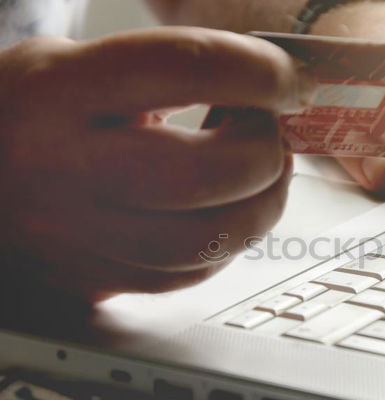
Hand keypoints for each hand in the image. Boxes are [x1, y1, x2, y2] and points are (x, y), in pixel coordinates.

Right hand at [0, 28, 314, 302]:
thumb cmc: (22, 113)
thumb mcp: (73, 63)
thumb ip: (165, 72)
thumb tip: (266, 92)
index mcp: (56, 94)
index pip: (180, 69)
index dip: (257, 72)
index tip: (288, 80)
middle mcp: (64, 171)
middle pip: (202, 174)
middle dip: (265, 152)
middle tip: (269, 134)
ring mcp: (77, 238)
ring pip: (204, 243)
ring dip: (261, 206)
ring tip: (259, 174)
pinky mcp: (95, 280)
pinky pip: (188, 275)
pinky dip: (228, 241)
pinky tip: (224, 211)